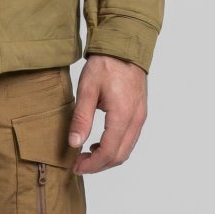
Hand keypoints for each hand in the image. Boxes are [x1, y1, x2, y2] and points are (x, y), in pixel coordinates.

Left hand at [68, 54, 146, 173]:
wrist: (124, 46)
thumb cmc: (105, 64)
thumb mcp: (87, 89)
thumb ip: (81, 118)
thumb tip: (74, 143)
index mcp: (122, 115)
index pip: (109, 152)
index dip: (92, 164)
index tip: (76, 166)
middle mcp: (136, 120)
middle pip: (120, 156)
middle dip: (99, 165)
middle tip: (79, 164)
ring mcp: (140, 117)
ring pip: (126, 149)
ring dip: (108, 157)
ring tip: (87, 154)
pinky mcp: (140, 113)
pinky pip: (130, 139)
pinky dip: (115, 147)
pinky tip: (99, 142)